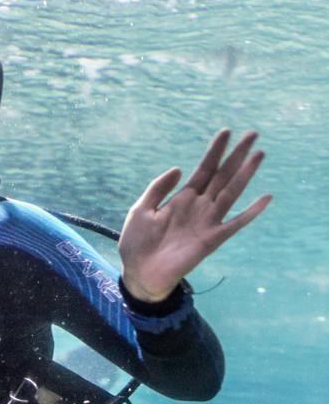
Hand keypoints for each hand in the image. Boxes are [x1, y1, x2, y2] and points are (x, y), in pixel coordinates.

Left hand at [119, 129, 271, 302]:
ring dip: (245, 174)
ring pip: (231, 192)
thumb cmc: (137, 243)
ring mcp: (207, 221)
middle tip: (253, 134)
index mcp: (182, 197)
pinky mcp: (212, 239)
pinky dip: (251, 212)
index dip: (214, 151)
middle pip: (222, 175)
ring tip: (259, 155)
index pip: (203, 169)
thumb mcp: (141, 210)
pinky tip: (265, 197)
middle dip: (236, 155)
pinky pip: (235, 223)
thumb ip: (158, 189)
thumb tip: (179, 168)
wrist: (139, 272)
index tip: (226, 131)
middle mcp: (199, 206)